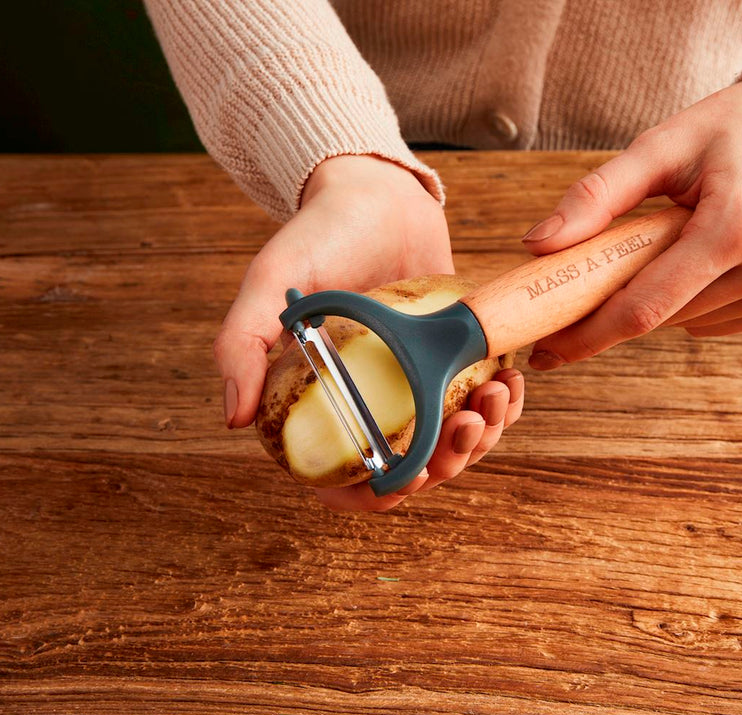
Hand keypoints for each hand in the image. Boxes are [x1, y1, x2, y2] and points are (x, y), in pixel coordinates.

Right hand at [214, 155, 523, 510]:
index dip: (376, 496)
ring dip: (484, 436)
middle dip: (448, 462)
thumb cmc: (320, 233)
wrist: (377, 191)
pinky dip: (504, 406)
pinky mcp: (456, 359)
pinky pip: (486, 403)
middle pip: (414, 469)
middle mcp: (373, 401)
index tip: (407, 481)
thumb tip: (231, 417)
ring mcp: (418, 383)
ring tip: (496, 397)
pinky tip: (510, 382)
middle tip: (465, 427)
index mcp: (323, 401)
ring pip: (456, 442)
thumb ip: (242, 342)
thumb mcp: (272, 282)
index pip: (345, 479)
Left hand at [520, 68, 741, 369]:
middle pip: (661, 318)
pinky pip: (713, 319)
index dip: (588, 334)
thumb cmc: (736, 128)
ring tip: (664, 242)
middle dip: (612, 309)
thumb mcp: (662, 145)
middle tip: (578, 284)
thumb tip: (536, 246)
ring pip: (685, 322)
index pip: (645, 305)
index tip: (543, 351)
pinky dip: (690, 298)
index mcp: (738, 228)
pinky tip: (701, 256)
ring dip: (655, 298)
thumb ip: (597, 196)